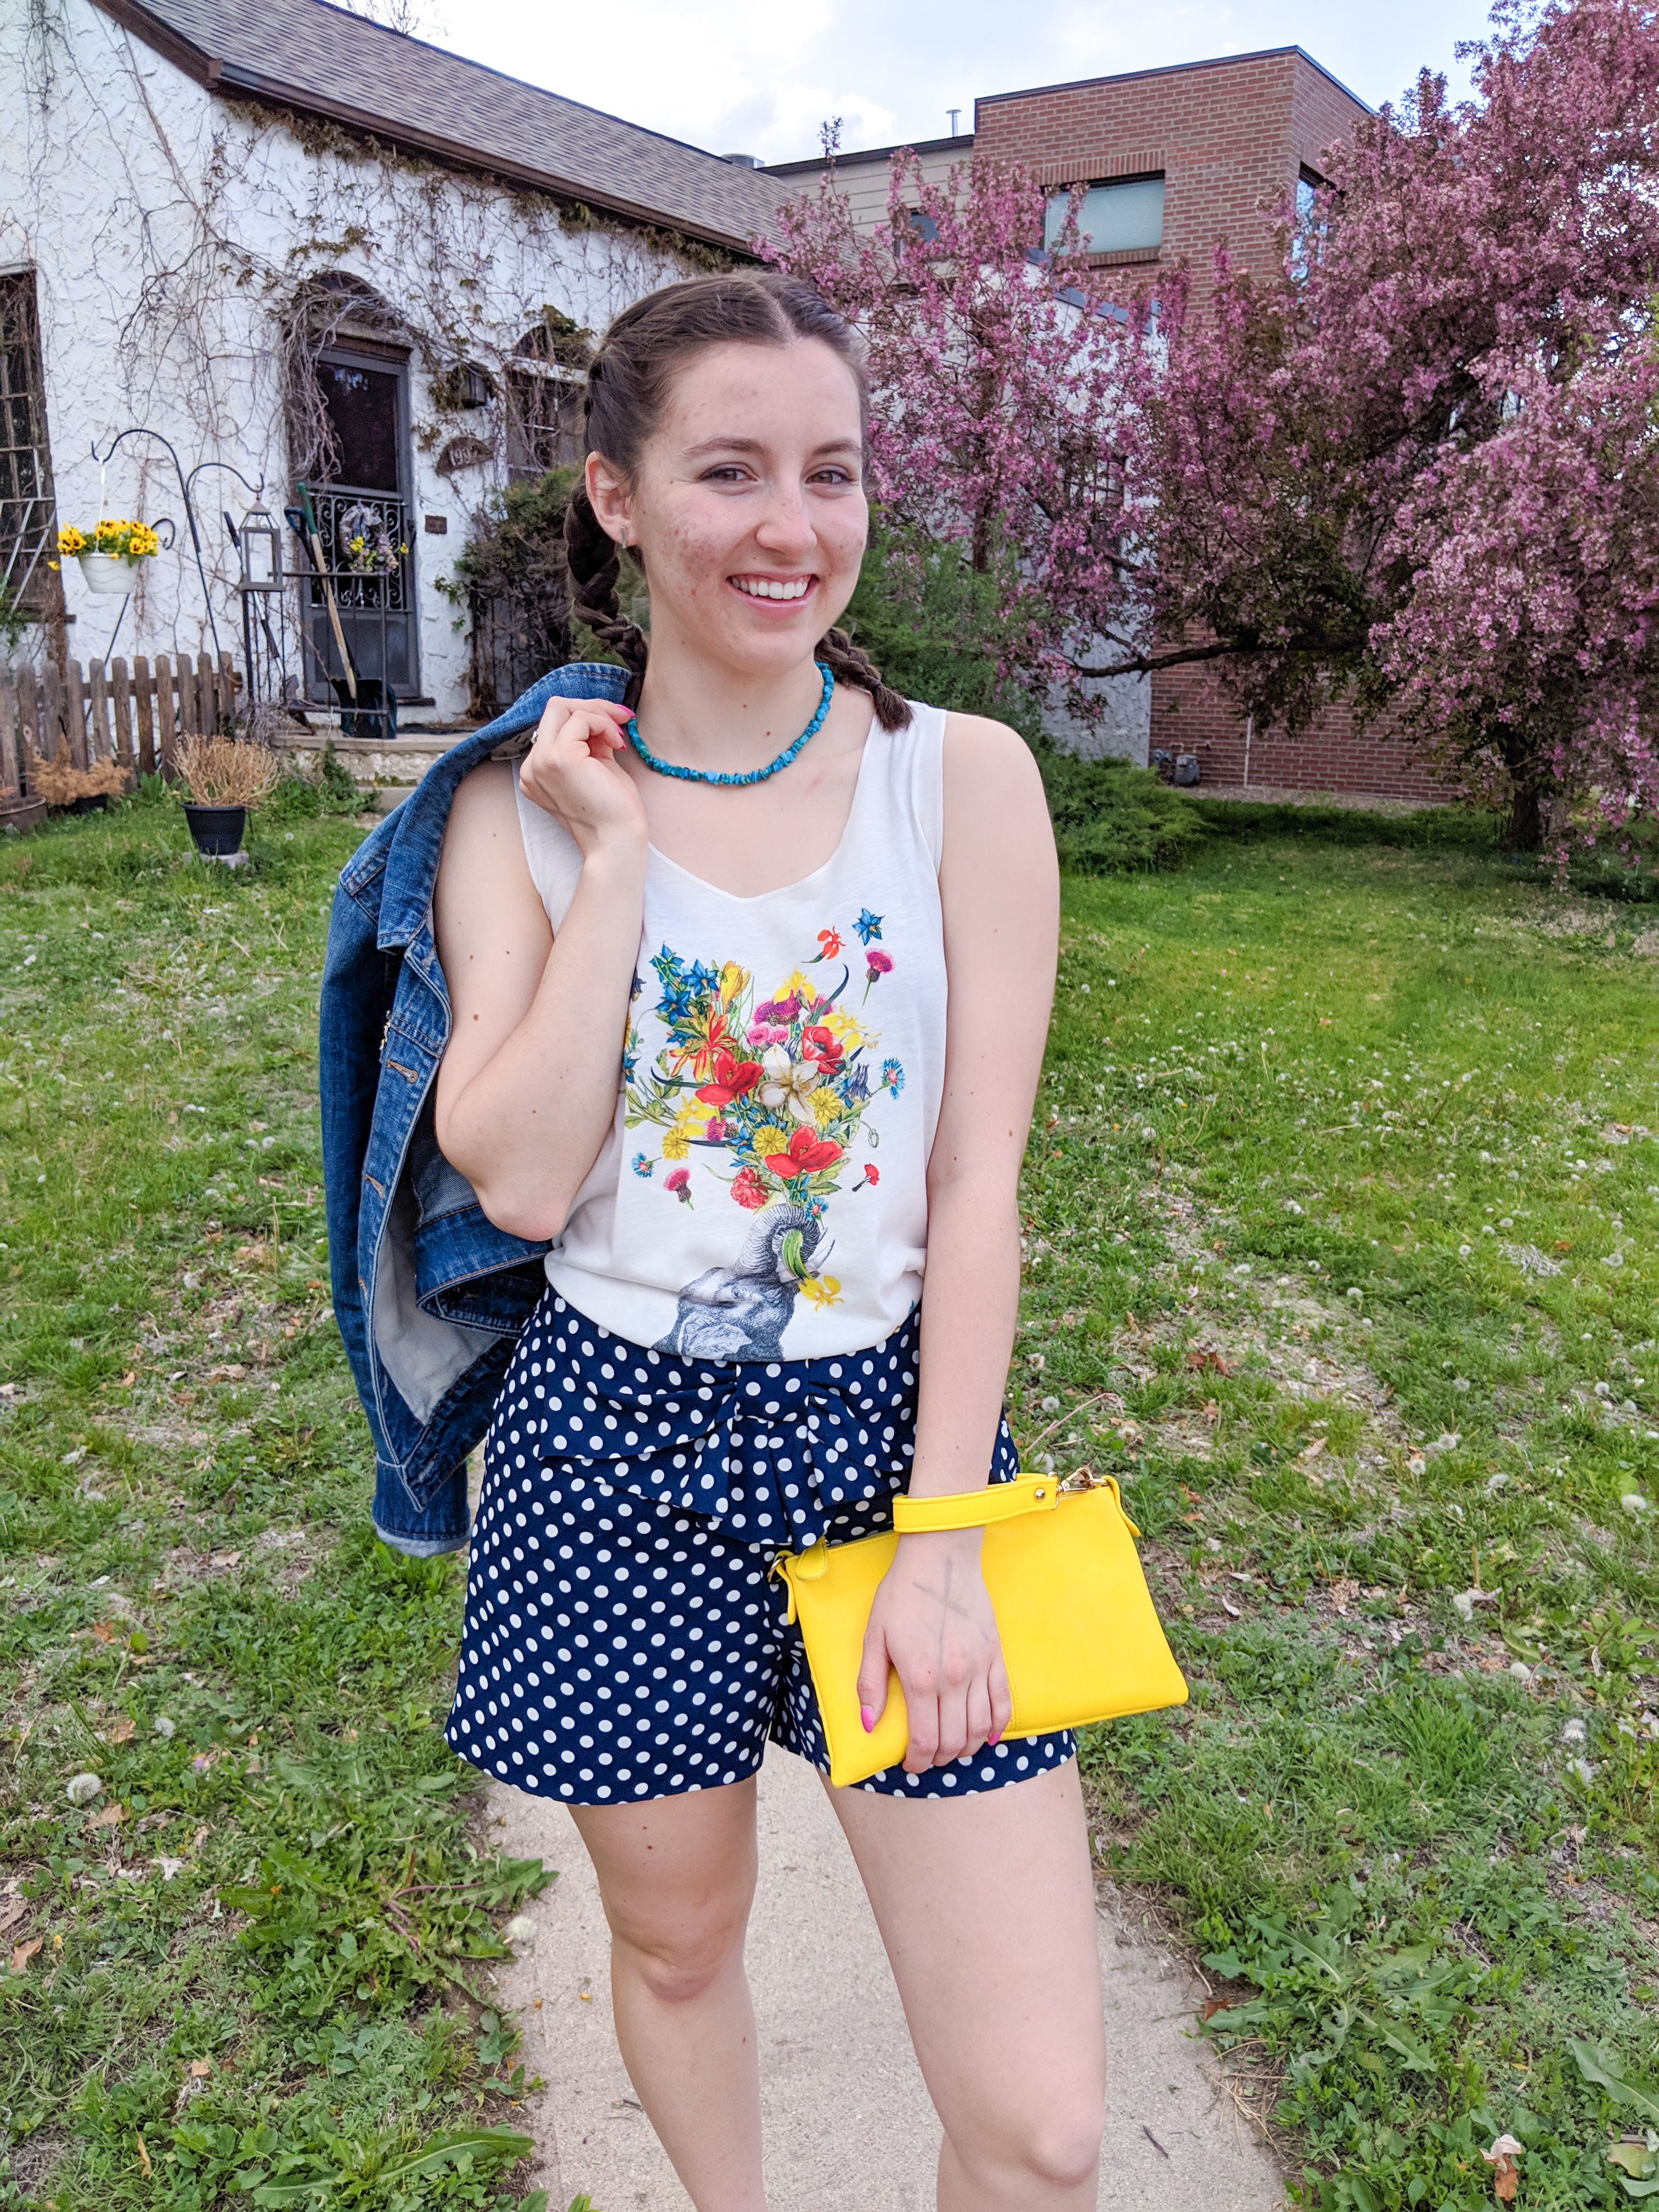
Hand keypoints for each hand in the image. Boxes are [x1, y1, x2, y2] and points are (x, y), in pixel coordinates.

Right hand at [519, 696, 646, 862]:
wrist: (617, 842)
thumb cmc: (613, 811)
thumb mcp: (596, 767)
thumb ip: (588, 742)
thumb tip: (597, 714)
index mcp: (537, 771)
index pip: (554, 725)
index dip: (587, 717)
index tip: (615, 724)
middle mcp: (532, 767)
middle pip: (554, 709)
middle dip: (591, 707)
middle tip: (621, 719)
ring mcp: (541, 762)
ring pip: (563, 708)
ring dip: (599, 715)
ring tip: (619, 738)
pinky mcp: (559, 758)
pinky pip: (580, 719)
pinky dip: (603, 724)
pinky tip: (617, 744)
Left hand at [857, 1530, 1011, 1772]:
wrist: (941, 1556)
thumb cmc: (902, 1594)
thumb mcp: (874, 1636)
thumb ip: (870, 1683)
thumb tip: (869, 1724)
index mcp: (921, 1678)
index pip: (924, 1740)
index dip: (917, 1761)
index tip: (910, 1765)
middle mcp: (955, 1679)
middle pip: (953, 1740)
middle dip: (939, 1757)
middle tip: (928, 1757)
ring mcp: (980, 1668)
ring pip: (980, 1728)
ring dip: (966, 1747)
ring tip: (952, 1748)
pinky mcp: (995, 1656)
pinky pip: (1002, 1703)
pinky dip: (996, 1726)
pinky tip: (987, 1736)